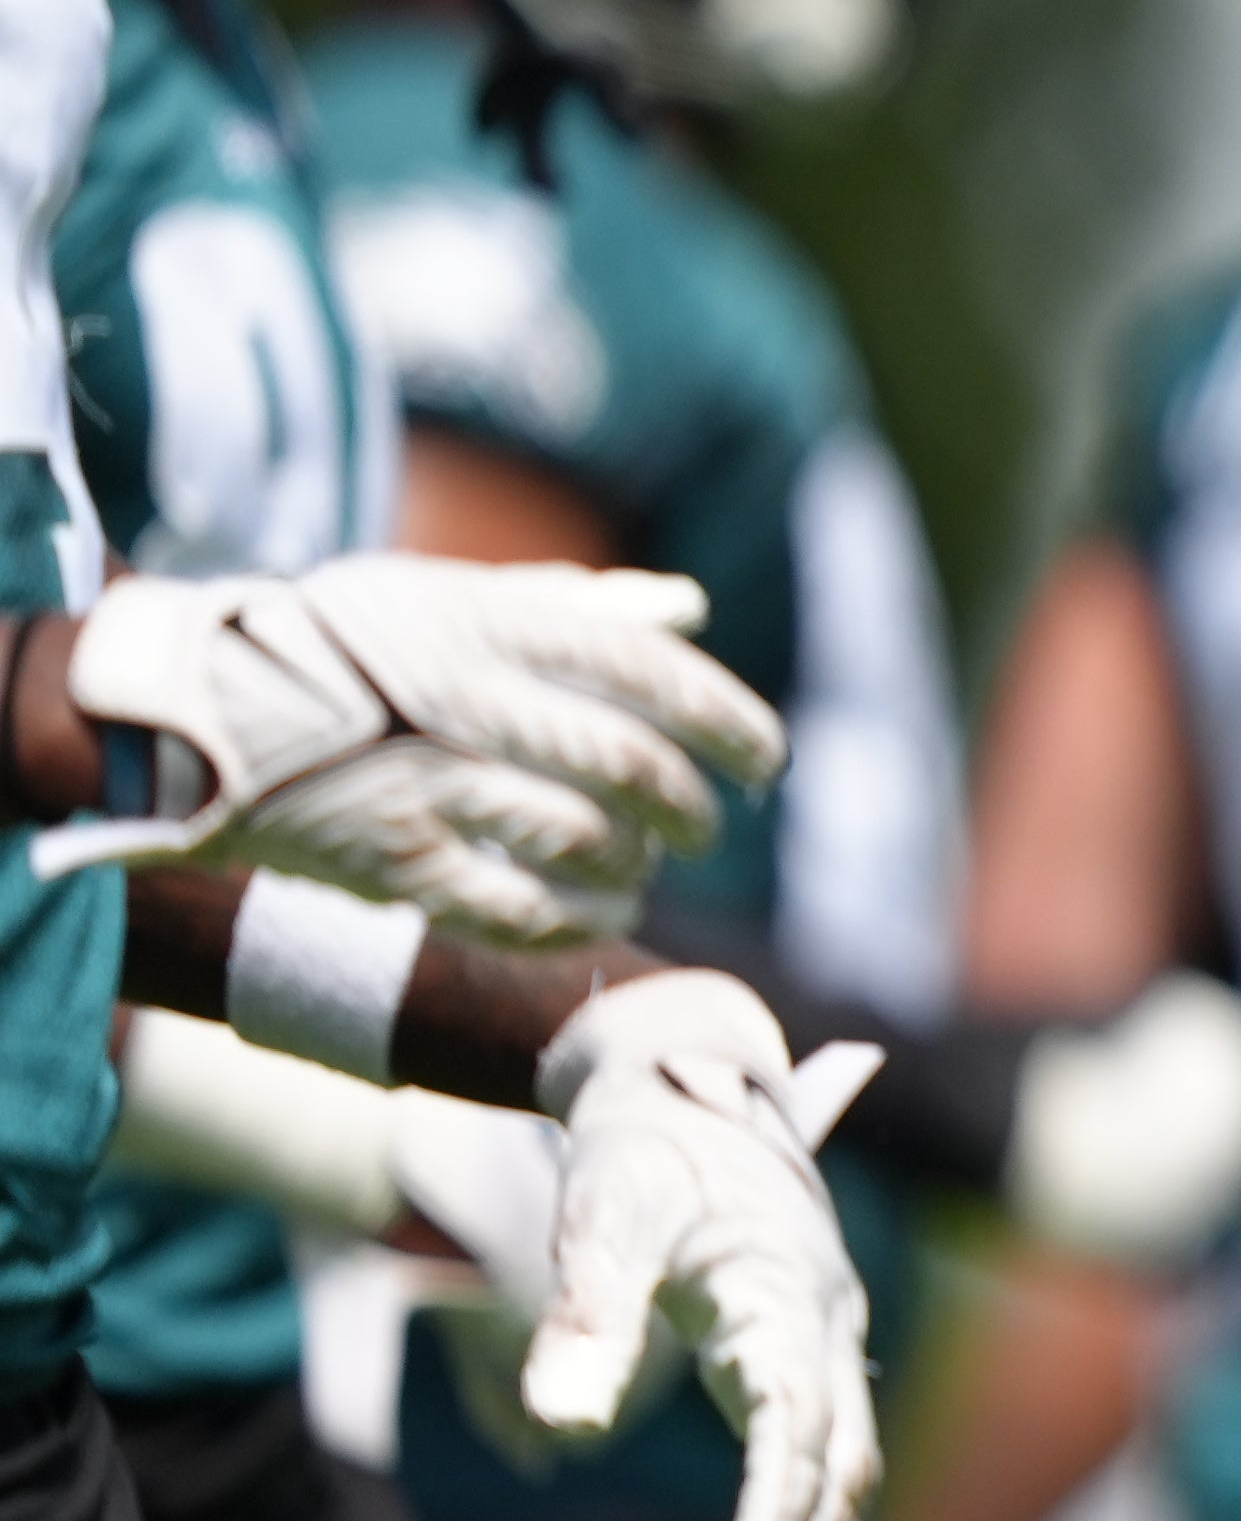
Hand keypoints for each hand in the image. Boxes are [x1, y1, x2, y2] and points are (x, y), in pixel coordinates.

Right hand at [46, 559, 786, 942]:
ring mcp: (426, 780)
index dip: (728, 722)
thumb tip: (690, 607)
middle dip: (689, 808)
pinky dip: (573, 923)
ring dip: (635, 867)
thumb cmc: (339, 646)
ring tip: (645, 874)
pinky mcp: (390, 859)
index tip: (767, 761)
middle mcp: (466, 700)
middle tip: (706, 828)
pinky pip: (512, 910)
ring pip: (582, 839)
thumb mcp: (449, 597)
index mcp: (490, 626)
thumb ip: (574, 606)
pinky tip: (596, 919)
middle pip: (631, 764)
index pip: (650, 673)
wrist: (193, 706)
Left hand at [528, 972, 885, 1520]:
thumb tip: (563, 1422)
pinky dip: (811, 1506)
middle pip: (838, 1467)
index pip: (794, 1439)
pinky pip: (834, 1436)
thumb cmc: (635, 1141)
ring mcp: (831, 1324)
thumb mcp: (598, 1215)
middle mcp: (829, 1317)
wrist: (680, 1064)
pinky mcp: (813, 1329)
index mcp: (788, 1295)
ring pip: (847, 1459)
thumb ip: (584, 1316)